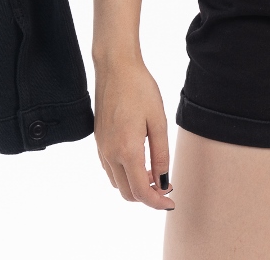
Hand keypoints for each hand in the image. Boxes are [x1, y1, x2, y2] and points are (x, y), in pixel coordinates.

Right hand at [93, 59, 174, 210]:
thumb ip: (161, 155)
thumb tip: (163, 182)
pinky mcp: (98, 140)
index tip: (171, 202)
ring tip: (154, 170)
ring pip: (117, 183)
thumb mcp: (158, 121)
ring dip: (135, 185)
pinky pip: (110, 169)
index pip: (141, 192)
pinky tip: (138, 159)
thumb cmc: (140, 89)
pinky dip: (124, 173)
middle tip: (166, 185)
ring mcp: (101, 147)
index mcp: (126, 150)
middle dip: (147, 195)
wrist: (115, 66)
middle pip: (127, 193)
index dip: (157, 202)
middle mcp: (110, 153)